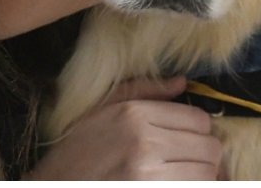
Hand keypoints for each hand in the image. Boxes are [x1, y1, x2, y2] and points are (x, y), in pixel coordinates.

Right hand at [26, 77, 222, 179]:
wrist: (51, 187)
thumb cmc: (75, 152)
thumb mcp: (101, 109)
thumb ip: (143, 90)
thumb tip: (182, 83)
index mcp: (134, 116)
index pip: (199, 120)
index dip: (200, 131)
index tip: (189, 140)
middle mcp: (145, 145)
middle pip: (210, 148)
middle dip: (205, 156)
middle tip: (188, 161)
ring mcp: (148, 177)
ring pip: (207, 175)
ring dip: (201, 177)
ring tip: (180, 175)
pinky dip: (191, 187)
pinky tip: (174, 183)